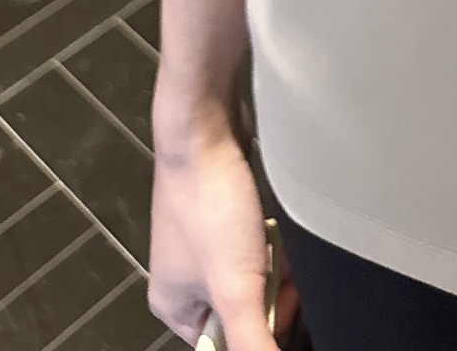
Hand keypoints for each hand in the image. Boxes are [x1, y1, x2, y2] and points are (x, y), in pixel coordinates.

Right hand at [147, 96, 301, 347]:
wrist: (205, 129)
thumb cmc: (210, 207)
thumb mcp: (235, 286)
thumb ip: (252, 340)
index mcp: (173, 307)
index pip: (221, 345)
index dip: (257, 334)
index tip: (279, 311)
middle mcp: (184, 279)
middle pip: (240, 311)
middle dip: (268, 299)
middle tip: (283, 280)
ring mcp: (204, 243)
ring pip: (252, 275)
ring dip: (273, 268)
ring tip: (279, 250)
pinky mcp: (223, 212)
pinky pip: (254, 243)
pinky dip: (270, 240)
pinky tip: (274, 226)